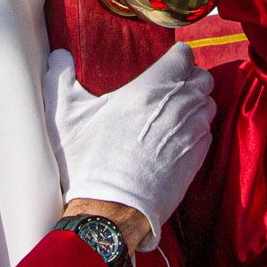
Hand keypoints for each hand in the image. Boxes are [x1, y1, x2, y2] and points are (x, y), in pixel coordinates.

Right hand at [44, 44, 213, 248]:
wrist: (112, 210)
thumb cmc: (89, 161)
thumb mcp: (65, 117)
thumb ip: (60, 79)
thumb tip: (58, 56)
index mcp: (150, 89)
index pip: (183, 57)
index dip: (176, 59)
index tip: (165, 66)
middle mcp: (178, 106)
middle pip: (202, 79)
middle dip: (190, 80)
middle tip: (170, 90)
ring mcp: (190, 133)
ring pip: (208, 105)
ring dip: (196, 105)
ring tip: (175, 114)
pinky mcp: (196, 159)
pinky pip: (207, 133)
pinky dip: (198, 132)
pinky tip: (178, 139)